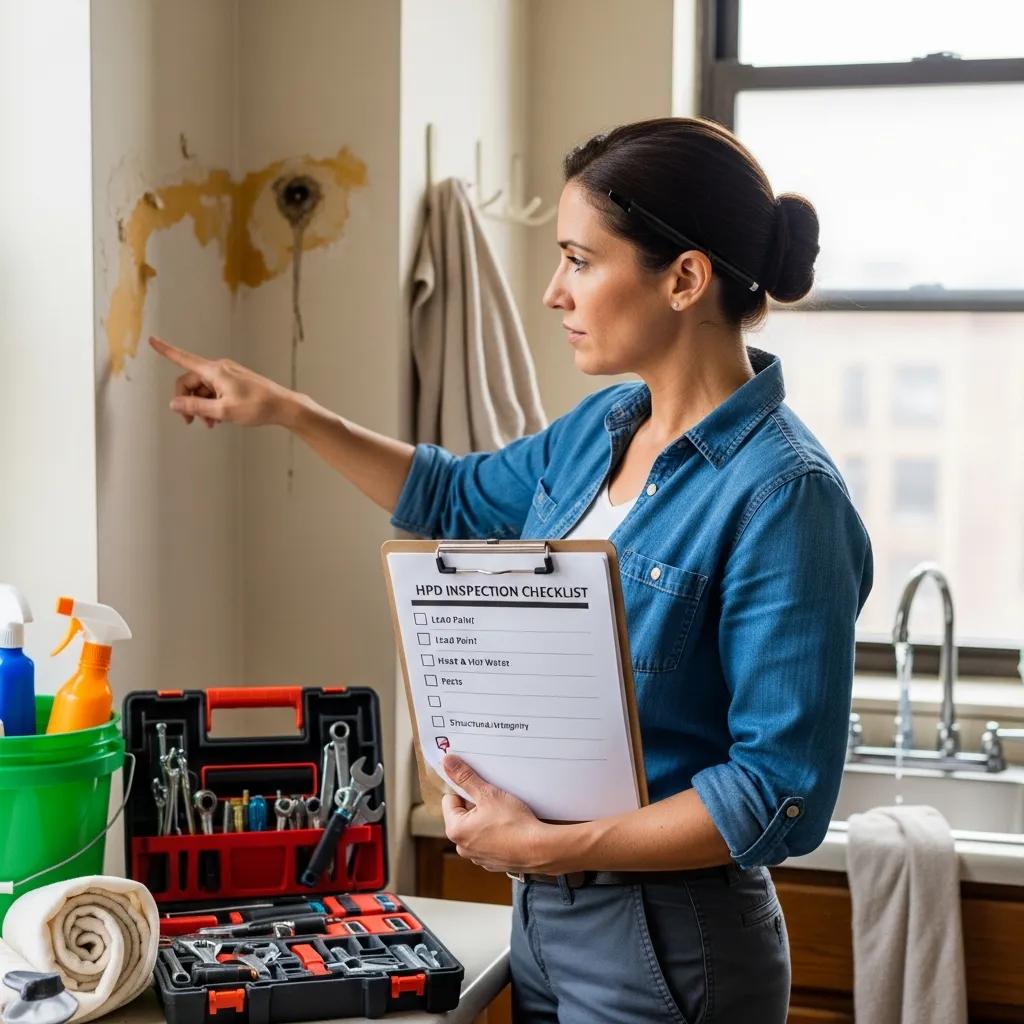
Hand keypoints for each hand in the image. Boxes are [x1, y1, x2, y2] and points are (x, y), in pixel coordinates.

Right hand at [150, 336, 297, 428]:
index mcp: (215, 371)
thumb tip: (173, 403)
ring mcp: (228, 375)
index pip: (183, 358)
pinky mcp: (234, 382)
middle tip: (190, 422)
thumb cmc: (257, 406)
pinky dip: (212, 404)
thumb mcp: (223, 411)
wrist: (283, 406)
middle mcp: (219, 369)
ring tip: (211, 424)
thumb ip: (195, 407)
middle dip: (187, 401)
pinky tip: (218, 419)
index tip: (152, 340)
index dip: (165, 351)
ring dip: (201, 406)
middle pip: (190, 382)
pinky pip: (215, 391)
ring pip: (203, 390)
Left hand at [441, 754, 549, 872]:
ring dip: (486, 820)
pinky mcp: (493, 862)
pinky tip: (510, 829)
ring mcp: (478, 857)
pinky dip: (496, 834)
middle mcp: (462, 847)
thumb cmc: (513, 823)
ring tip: (504, 815)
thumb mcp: (488, 793)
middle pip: (463, 815)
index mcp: (455, 830)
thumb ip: (465, 777)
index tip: (481, 791)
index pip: (450, 800)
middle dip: (476, 806)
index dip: (465, 791)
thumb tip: (448, 763)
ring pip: (477, 828)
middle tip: (495, 801)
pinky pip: (489, 841)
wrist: (539, 849)